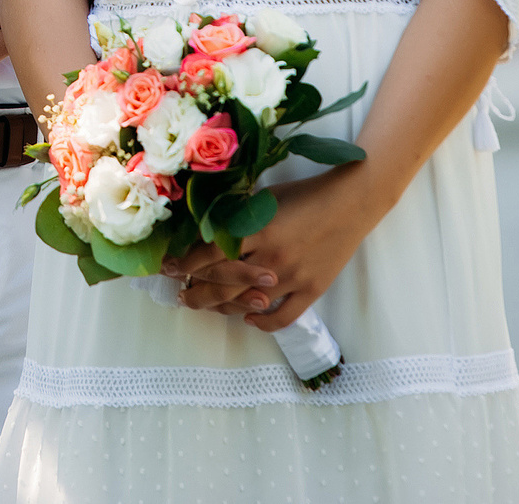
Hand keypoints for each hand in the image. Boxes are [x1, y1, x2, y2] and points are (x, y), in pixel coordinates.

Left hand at [167, 164, 390, 327]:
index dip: (184, 264)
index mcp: (256, 230)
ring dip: (222, 308)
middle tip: (181, 296)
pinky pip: (282, 317)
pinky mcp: (312, 290)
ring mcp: (292, 278)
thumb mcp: (265, 199)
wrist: (351, 202)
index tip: (167, 269)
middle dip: (196, 293)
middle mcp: (271, 258)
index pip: (209, 254)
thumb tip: (206, 232)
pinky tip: (249, 319)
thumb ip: (239, 218)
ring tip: (207, 307)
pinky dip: (262, 323)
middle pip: (223, 285)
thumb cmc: (305, 194)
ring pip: (247, 304)